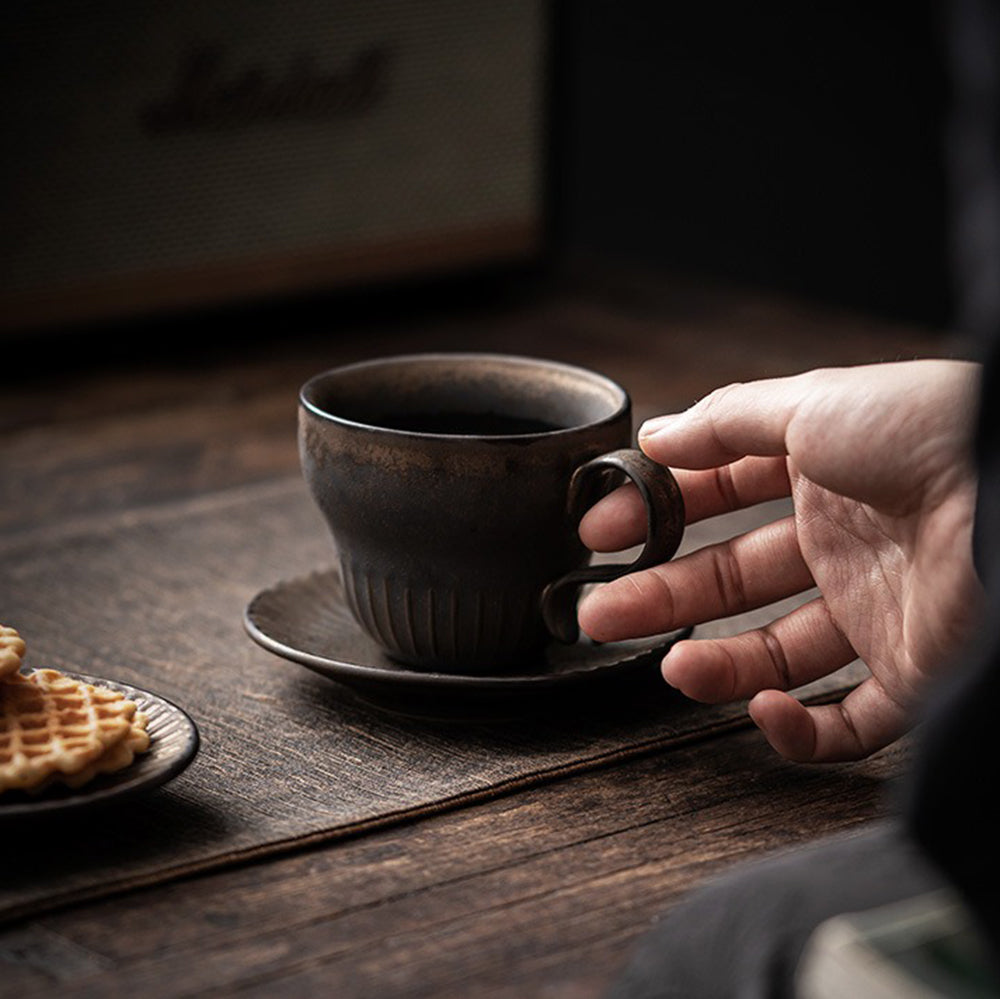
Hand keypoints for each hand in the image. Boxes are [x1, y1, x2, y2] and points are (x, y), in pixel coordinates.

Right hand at [578, 361, 984, 761]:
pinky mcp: (913, 674)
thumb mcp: (812, 404)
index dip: (658, 516)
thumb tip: (653, 436)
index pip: (719, 501)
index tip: (601, 533)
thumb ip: (725, 421)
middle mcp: (844, 544)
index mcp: (820, 476)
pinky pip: (849, 719)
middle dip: (660, 596)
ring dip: (716, 666)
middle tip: (597, 613)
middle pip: (733, 581)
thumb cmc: (929, 432)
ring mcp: (876, 611)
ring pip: (777, 654)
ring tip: (670, 668)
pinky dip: (800, 728)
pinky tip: (764, 708)